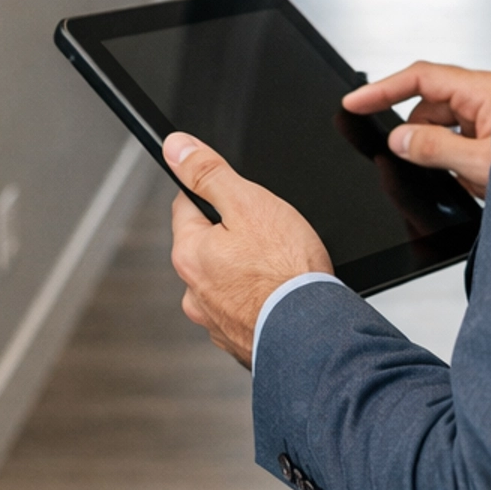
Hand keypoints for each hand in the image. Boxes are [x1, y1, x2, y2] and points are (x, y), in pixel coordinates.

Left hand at [165, 134, 330, 369]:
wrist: (314, 333)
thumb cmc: (287, 271)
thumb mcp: (249, 203)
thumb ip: (209, 173)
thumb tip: (176, 148)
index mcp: (189, 253)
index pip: (186, 206)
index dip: (213, 195)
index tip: (236, 199)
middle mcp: (193, 291)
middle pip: (206, 246)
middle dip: (232, 237)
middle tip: (267, 237)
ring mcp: (214, 321)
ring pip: (225, 281)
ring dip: (245, 274)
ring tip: (278, 270)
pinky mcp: (238, 341)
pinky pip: (244, 310)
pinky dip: (258, 302)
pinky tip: (280, 297)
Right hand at [342, 61, 490, 197]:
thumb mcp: (482, 162)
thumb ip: (435, 149)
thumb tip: (399, 139)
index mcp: (484, 91)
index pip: (421, 78)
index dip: (383, 89)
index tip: (356, 102)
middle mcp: (488, 99)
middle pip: (430, 107)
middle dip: (419, 137)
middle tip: (414, 163)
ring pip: (445, 130)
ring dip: (443, 155)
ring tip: (464, 177)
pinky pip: (463, 145)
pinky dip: (459, 163)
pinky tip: (474, 181)